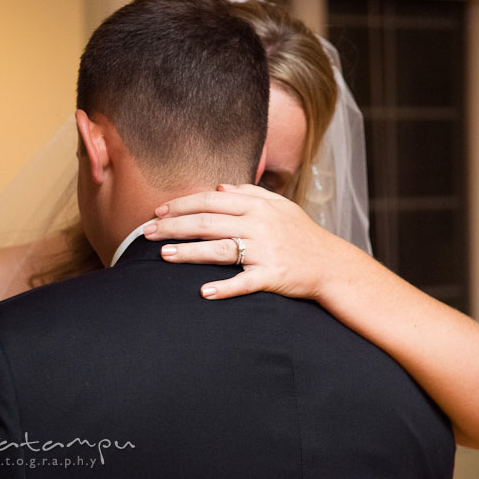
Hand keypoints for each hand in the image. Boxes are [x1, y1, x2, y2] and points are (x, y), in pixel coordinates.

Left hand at [144, 184, 352, 299]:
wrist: (332, 264)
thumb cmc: (302, 235)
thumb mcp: (280, 206)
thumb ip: (249, 193)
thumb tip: (218, 185)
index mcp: (258, 206)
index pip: (212, 200)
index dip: (183, 204)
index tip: (159, 211)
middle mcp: (260, 225)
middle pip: (209, 222)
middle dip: (175, 226)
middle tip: (147, 233)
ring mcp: (266, 251)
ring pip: (221, 249)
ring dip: (190, 252)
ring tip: (164, 256)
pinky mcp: (273, 276)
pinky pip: (245, 282)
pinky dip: (225, 288)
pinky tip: (203, 292)